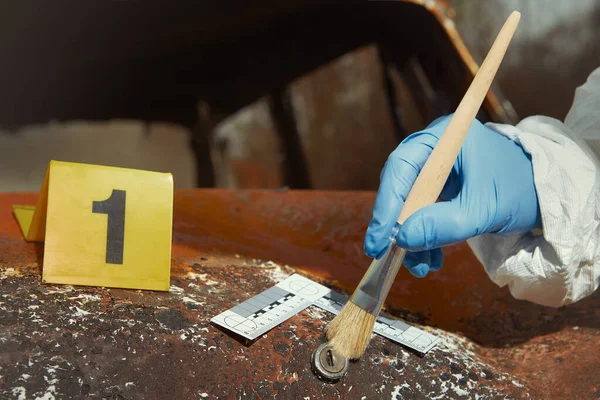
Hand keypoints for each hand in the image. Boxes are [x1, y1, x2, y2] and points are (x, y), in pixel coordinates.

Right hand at [364, 114, 541, 276]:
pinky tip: (430, 260)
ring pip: (409, 204)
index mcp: (445, 138)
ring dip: (411, 238)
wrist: (547, 198)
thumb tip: (403, 239)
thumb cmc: (520, 191)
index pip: (402, 167)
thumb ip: (444, 225)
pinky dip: (424, 237)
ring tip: (419, 267)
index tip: (379, 238)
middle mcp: (435, 149)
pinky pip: (423, 213)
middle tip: (386, 254)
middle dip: (396, 224)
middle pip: (400, 186)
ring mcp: (437, 170)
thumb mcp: (483, 210)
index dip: (386, 203)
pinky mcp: (442, 189)